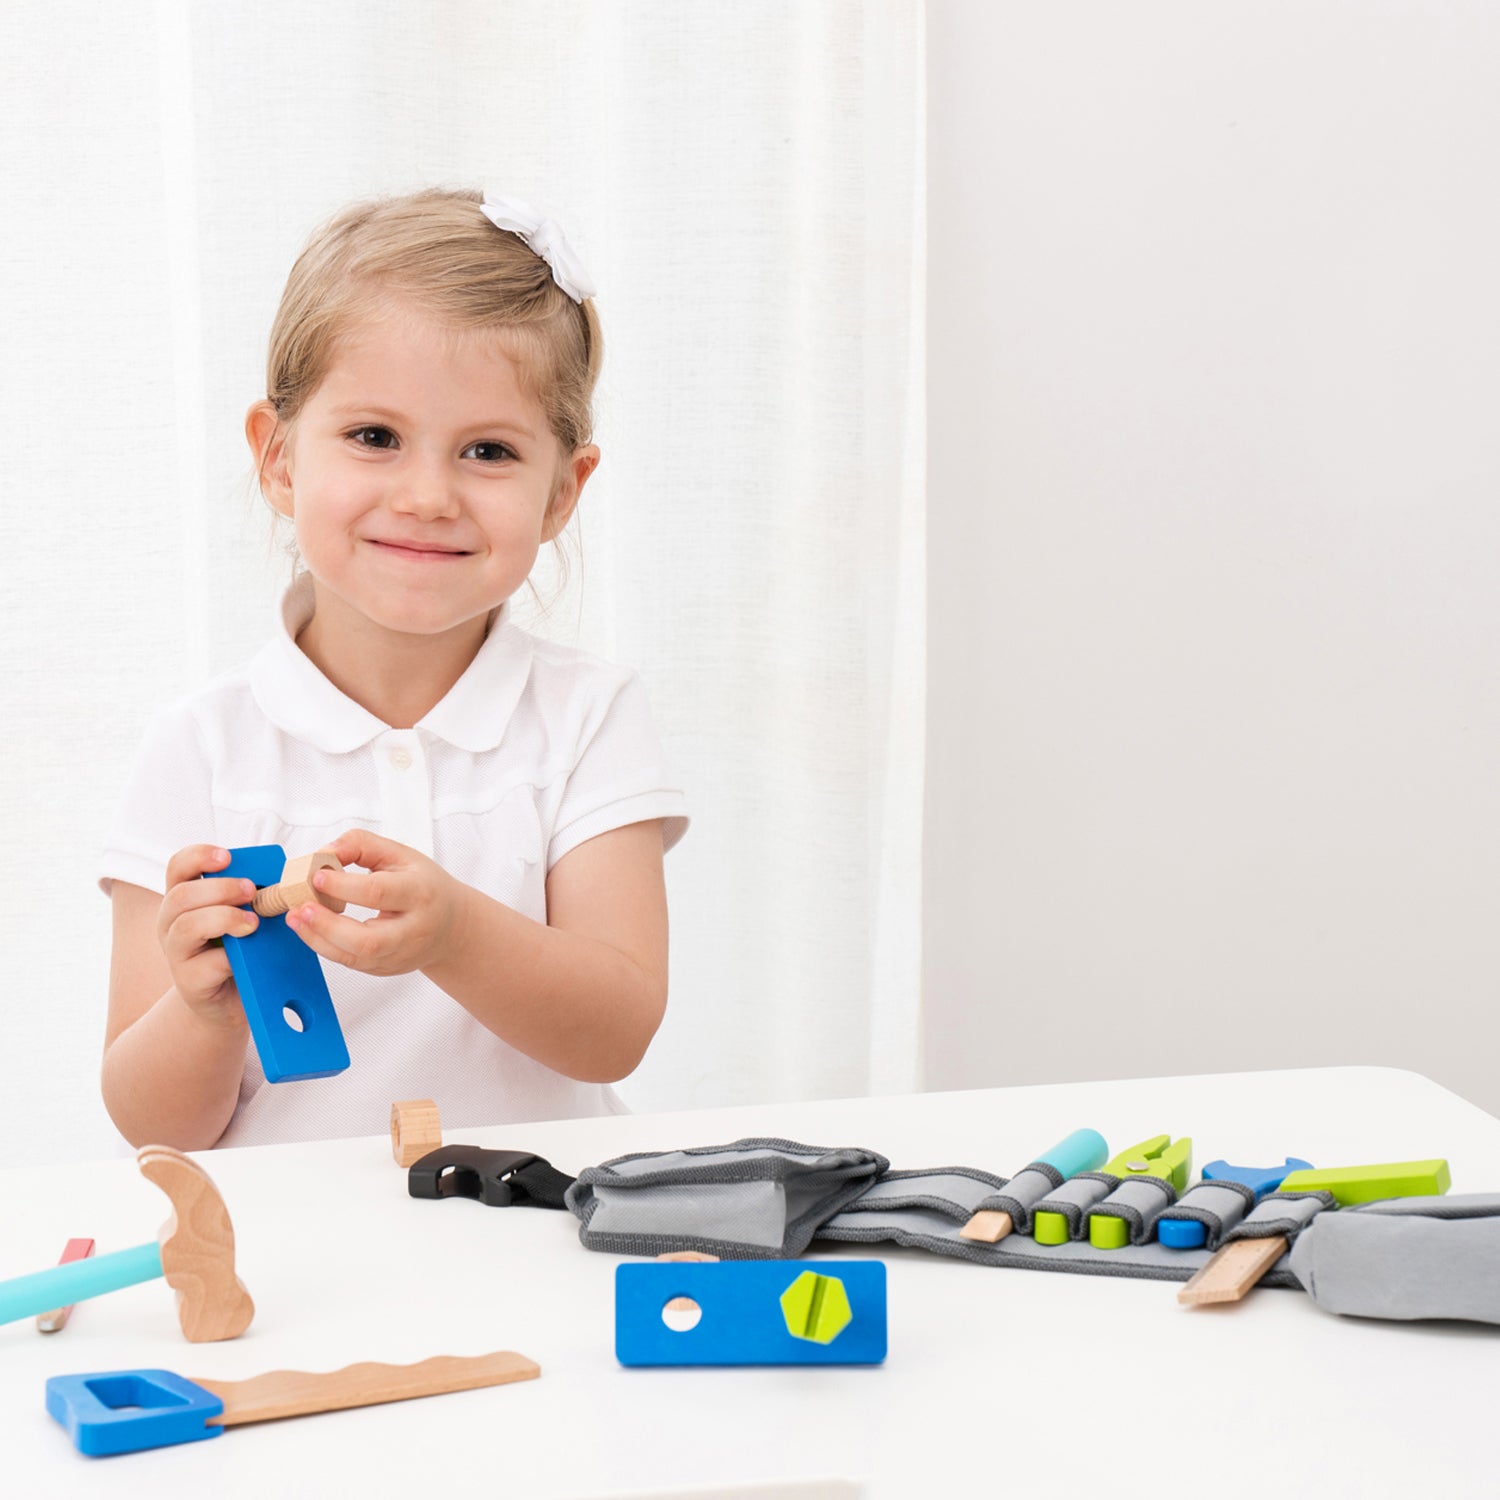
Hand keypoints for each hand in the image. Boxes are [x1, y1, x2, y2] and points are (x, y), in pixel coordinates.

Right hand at [157, 845, 258, 1027]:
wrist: (231, 1000)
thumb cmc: (240, 951)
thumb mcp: (246, 917)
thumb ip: (254, 898)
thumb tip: (281, 881)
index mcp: (186, 899)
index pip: (179, 867)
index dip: (198, 856)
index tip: (226, 856)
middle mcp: (172, 922)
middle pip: (181, 895)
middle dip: (220, 889)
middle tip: (251, 891)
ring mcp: (177, 952)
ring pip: (186, 926)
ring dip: (224, 918)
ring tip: (252, 923)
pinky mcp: (189, 981)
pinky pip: (205, 964)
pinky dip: (228, 957)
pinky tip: (244, 957)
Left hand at [284, 830, 467, 977]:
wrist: (450, 925)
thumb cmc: (423, 885)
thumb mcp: (400, 855)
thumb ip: (361, 845)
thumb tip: (325, 852)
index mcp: (420, 893)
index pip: (378, 892)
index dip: (343, 886)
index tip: (316, 876)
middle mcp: (413, 929)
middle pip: (368, 940)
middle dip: (328, 926)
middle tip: (302, 907)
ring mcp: (400, 954)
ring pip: (357, 958)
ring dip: (319, 940)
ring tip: (296, 919)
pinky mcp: (387, 969)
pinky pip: (352, 964)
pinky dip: (326, 947)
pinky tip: (310, 930)